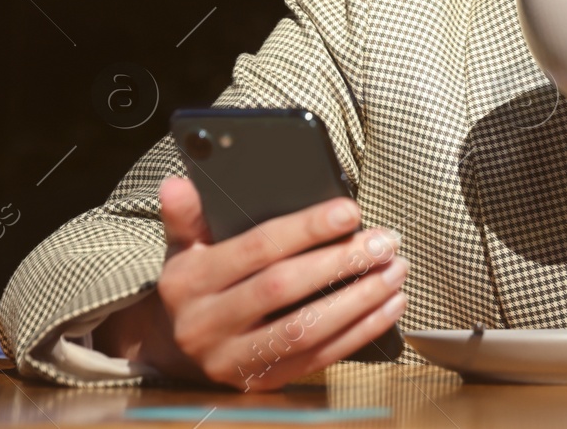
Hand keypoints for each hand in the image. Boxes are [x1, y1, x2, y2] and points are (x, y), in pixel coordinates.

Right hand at [94, 177, 406, 390]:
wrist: (171, 348)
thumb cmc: (194, 284)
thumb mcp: (183, 246)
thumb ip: (186, 214)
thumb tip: (176, 184)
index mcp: (190, 282)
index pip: (257, 249)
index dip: (307, 228)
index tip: (350, 211)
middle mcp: (206, 324)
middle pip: (283, 288)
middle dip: (341, 262)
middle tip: (385, 242)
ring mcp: (233, 359)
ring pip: (305, 329)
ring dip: (359, 300)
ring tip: (395, 272)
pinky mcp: (261, 382)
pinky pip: (318, 358)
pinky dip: (360, 332)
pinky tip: (389, 307)